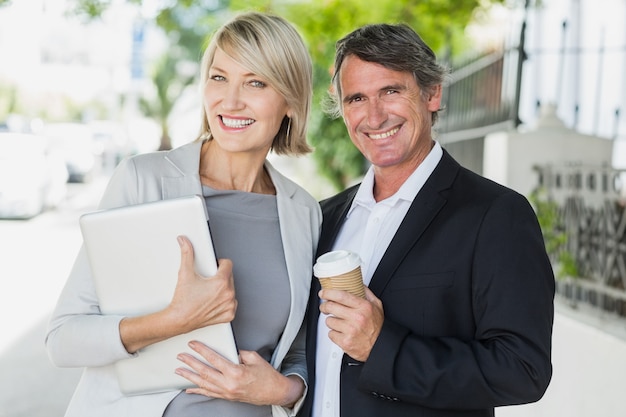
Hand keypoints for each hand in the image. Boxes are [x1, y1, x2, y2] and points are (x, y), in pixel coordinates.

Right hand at [167, 236, 237, 332]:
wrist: (179, 320)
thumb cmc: (183, 301)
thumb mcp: (185, 273)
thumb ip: (187, 254)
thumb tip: (184, 241)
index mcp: (221, 282)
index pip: (228, 264)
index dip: (219, 263)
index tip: (212, 267)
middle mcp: (228, 294)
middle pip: (229, 277)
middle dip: (219, 276)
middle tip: (207, 281)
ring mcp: (229, 306)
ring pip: (231, 289)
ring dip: (223, 289)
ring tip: (209, 292)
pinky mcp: (229, 315)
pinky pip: (231, 303)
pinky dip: (224, 302)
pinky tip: (213, 301)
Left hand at [176, 342, 304, 406]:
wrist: (274, 392)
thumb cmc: (266, 375)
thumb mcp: (254, 358)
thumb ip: (238, 353)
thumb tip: (226, 350)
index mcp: (236, 372)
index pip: (214, 359)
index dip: (202, 350)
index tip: (193, 344)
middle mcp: (229, 384)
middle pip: (205, 372)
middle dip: (191, 363)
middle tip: (181, 356)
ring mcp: (227, 392)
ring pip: (203, 384)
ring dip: (190, 376)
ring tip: (179, 370)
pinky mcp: (227, 397)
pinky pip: (209, 393)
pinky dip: (197, 391)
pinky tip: (189, 389)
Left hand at [319, 286, 383, 361]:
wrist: (380, 346)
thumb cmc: (377, 327)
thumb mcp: (377, 306)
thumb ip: (367, 293)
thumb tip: (358, 284)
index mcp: (363, 307)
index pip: (341, 296)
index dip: (328, 293)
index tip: (323, 293)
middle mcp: (356, 318)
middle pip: (331, 306)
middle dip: (324, 306)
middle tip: (325, 306)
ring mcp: (350, 330)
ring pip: (329, 321)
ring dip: (331, 321)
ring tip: (339, 322)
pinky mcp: (345, 342)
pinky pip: (330, 334)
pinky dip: (334, 333)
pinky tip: (341, 332)